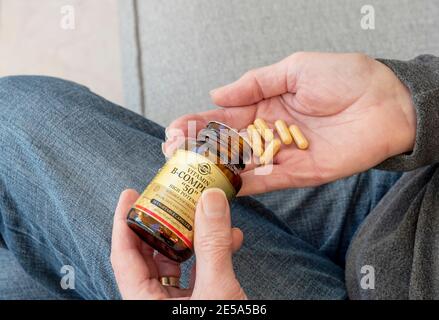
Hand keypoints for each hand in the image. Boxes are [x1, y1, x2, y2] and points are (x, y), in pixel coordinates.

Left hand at [111, 188, 245, 299]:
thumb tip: (211, 200)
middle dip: (164, 223)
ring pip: (177, 262)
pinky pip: (198, 272)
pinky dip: (212, 254)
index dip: (124, 221)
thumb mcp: (216, 291)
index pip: (124, 254)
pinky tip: (230, 239)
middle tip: (173, 198)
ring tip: (207, 214)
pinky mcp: (197, 303)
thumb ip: (212, 246)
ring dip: (194, 237)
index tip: (130, 194)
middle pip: (150, 254)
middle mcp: (155, 302)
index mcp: (143, 302)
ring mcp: (177, 304)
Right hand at [165, 52, 415, 194]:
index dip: (197, 123)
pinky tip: (222, 185)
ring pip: (241, 166)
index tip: (174, 128)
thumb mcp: (293, 68)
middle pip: (225, 145)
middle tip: (171, 153)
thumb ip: (253, 84)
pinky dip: (245, 185)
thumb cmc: (344, 77)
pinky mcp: (298, 174)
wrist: (385, 101)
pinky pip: (267, 182)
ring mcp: (281, 155)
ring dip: (214, 170)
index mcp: (264, 106)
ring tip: (188, 171)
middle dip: (197, 149)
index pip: (223, 118)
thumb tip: (215, 95)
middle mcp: (268, 133)